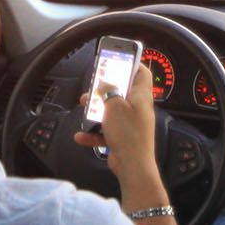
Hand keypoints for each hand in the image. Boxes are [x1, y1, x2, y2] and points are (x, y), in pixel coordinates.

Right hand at [74, 64, 159, 181]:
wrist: (132, 165)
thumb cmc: (128, 133)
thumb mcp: (114, 105)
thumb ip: (109, 90)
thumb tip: (106, 83)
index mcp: (141, 96)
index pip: (142, 73)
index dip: (132, 63)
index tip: (119, 58)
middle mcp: (138, 109)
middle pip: (123, 92)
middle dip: (106, 89)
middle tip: (94, 86)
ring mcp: (132, 124)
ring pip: (112, 111)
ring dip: (97, 110)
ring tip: (85, 107)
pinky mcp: (124, 138)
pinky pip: (107, 131)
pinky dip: (94, 133)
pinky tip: (82, 135)